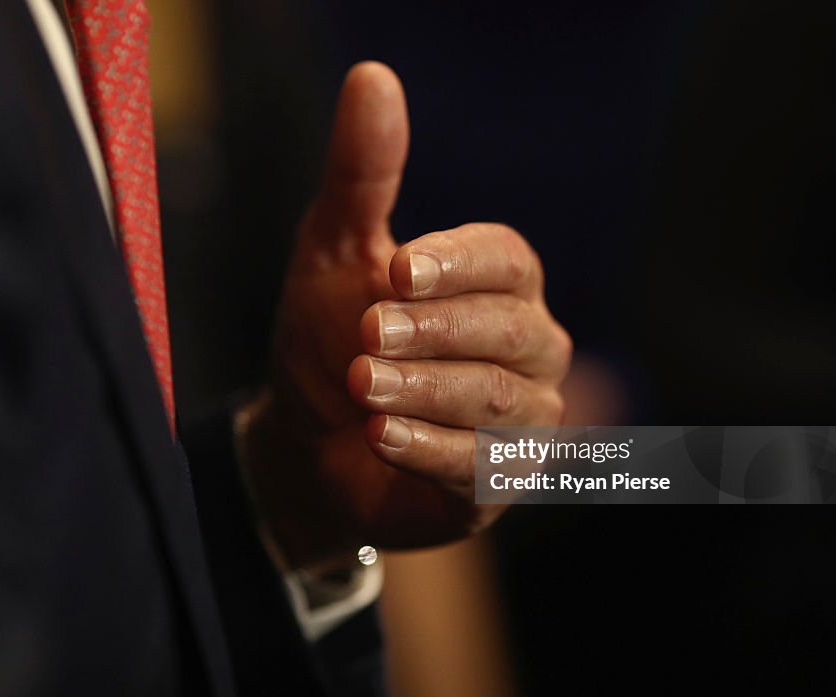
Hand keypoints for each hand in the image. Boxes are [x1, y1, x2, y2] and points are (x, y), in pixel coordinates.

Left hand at [241, 62, 570, 567]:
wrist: (308, 441)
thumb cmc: (331, 337)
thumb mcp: (335, 252)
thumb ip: (363, 176)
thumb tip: (372, 76)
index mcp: (498, 286)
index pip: (509, 261)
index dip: (460, 264)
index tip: (397, 268)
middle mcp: (527, 350)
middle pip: (510, 331)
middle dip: (437, 332)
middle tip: (368, 333)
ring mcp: (520, 422)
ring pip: (497, 401)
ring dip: (425, 390)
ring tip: (363, 386)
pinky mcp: (498, 484)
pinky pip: (482, 468)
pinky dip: (430, 450)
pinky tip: (378, 436)